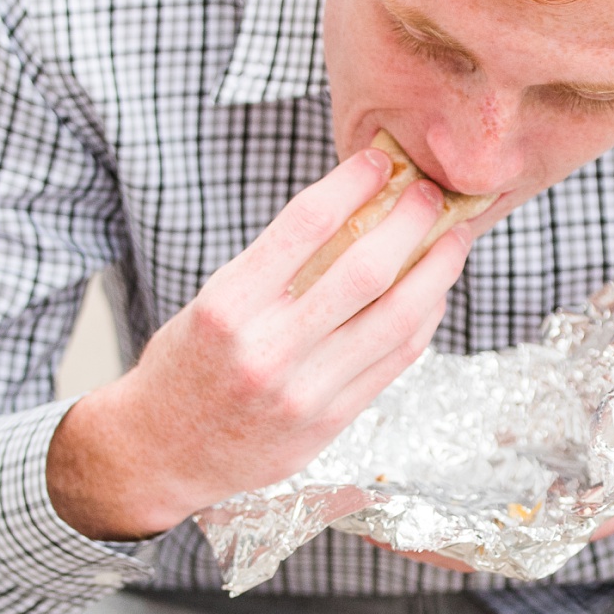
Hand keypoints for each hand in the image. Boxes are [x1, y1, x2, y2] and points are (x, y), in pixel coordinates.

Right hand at [46, 146, 482, 541]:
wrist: (161, 453)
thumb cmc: (186, 366)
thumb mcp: (212, 303)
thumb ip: (276, 267)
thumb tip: (356, 212)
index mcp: (227, 306)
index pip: (307, 223)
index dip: (355, 182)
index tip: (383, 160)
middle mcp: (266, 349)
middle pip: (366, 269)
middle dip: (411, 221)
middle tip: (432, 194)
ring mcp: (302, 392)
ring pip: (397, 318)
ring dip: (436, 271)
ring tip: (452, 240)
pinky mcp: (328, 422)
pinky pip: (395, 361)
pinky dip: (423, 319)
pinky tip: (432, 293)